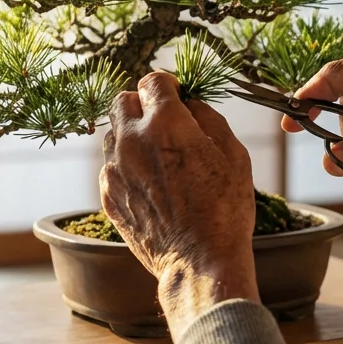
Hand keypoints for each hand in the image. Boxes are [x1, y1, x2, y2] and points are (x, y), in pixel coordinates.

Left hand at [101, 72, 259, 338]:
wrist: (200, 262)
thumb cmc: (224, 209)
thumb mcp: (234, 154)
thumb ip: (208, 118)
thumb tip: (190, 105)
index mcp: (165, 124)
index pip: (152, 81)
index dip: (168, 85)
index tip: (177, 96)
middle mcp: (132, 141)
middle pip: (121, 100)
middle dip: (142, 104)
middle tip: (164, 122)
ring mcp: (115, 170)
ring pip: (112, 134)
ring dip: (131, 135)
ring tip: (158, 157)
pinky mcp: (109, 196)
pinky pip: (111, 167)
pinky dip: (127, 166)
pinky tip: (151, 184)